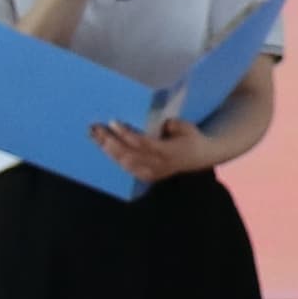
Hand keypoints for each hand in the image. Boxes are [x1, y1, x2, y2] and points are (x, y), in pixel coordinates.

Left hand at [90, 113, 213, 182]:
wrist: (201, 157)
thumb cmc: (192, 138)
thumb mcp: (184, 126)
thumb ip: (169, 124)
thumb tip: (152, 122)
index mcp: (167, 152)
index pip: (141, 143)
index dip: (125, 134)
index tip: (112, 122)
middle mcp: (157, 165)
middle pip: (128, 154)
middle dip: (110, 142)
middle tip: (96, 129)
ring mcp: (152, 173)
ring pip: (125, 163)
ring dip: (109, 150)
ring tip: (97, 137)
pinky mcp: (148, 176)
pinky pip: (127, 168)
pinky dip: (115, 158)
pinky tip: (106, 149)